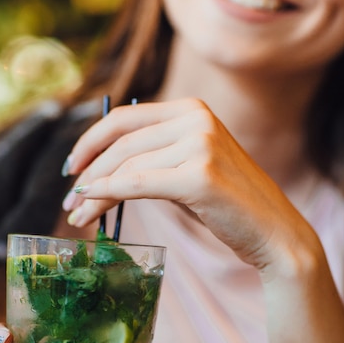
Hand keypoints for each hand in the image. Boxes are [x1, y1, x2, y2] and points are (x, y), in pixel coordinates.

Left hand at [63, 98, 315, 279]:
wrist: (274, 232)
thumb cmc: (228, 206)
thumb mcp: (189, 168)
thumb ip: (154, 159)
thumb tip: (98, 172)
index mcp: (190, 110)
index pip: (124, 119)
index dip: (90, 142)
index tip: (73, 168)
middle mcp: (195, 119)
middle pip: (120, 143)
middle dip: (87, 173)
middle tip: (69, 201)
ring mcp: (199, 144)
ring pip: (125, 167)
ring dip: (93, 192)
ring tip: (77, 216)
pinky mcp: (200, 175)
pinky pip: (137, 184)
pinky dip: (107, 196)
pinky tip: (90, 209)